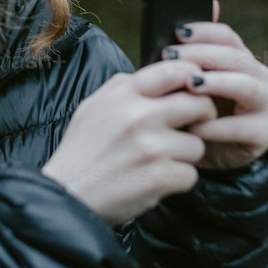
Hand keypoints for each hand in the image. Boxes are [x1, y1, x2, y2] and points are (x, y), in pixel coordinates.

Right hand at [40, 58, 218, 227]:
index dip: (193, 77)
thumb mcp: (93, 106)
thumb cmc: (81, 152)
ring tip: (159, 161)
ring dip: (184, 157)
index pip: (174, 71)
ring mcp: (151, 148)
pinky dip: (176, 181)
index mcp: (124, 95)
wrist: (66, 196)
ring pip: (197, 145)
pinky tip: (155, 181)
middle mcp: (140, 117)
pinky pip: (190, 175)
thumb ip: (124, 87)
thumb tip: (160, 76)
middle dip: (201, 118)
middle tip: (188, 128)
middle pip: (200, 105)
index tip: (195, 88)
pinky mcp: (159, 177)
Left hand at [160, 0, 267, 172]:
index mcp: (239, 60)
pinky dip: (218, 126)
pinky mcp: (262, 134)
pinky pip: (244, 127)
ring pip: (248, 86)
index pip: (228, 37)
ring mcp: (264, 105)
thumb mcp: (183, 79)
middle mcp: (257, 78)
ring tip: (191, 86)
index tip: (177, 33)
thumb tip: (211, 2)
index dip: (204, 32)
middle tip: (174, 58)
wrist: (200, 153)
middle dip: (204, 55)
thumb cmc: (191, 109)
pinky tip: (195, 126)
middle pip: (237, 58)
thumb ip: (192, 47)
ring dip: (218, 84)